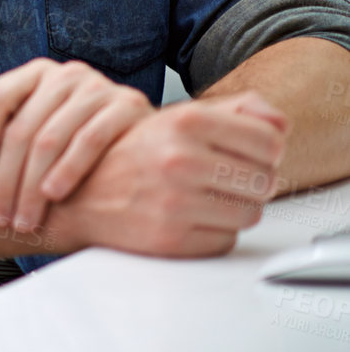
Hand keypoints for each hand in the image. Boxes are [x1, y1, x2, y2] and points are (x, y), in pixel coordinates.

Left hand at [0, 58, 153, 232]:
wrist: (144, 135)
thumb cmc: (80, 136)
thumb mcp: (44, 125)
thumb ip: (13, 136)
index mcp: (35, 73)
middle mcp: (64, 75)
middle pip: (21, 129)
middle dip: (6, 180)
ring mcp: (96, 87)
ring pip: (49, 140)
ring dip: (31, 186)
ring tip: (24, 218)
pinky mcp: (127, 106)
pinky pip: (88, 141)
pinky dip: (67, 171)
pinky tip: (54, 195)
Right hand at [48, 91, 289, 256]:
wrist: (72, 190)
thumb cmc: (129, 153)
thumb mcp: (177, 117)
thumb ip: (235, 110)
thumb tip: (279, 123)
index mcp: (186, 121)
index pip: (269, 142)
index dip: (265, 152)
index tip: (249, 155)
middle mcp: (180, 158)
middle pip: (263, 181)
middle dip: (249, 183)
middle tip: (223, 180)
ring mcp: (175, 201)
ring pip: (249, 214)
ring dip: (233, 209)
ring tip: (204, 198)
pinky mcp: (170, 238)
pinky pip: (225, 241)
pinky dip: (212, 233)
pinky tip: (188, 218)